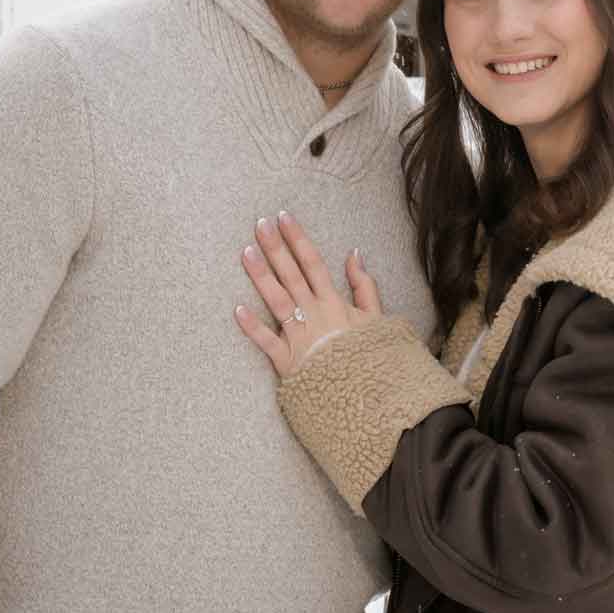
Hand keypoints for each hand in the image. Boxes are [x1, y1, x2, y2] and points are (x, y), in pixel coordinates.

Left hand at [235, 212, 382, 375]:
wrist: (366, 395)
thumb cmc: (371, 357)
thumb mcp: (376, 319)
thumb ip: (364, 286)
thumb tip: (355, 254)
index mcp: (334, 303)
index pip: (313, 263)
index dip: (297, 239)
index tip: (284, 217)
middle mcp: (314, 314)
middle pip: (291, 275)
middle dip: (275, 248)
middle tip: (259, 224)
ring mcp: (299, 337)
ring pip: (276, 301)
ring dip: (261, 276)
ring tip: (246, 252)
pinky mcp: (287, 361)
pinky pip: (266, 342)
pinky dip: (252, 326)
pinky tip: (237, 309)